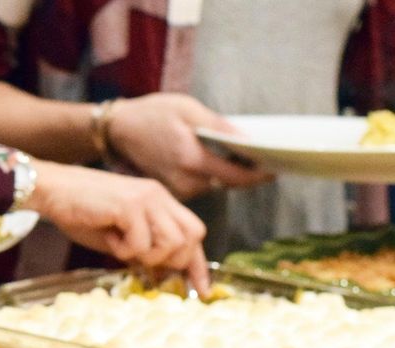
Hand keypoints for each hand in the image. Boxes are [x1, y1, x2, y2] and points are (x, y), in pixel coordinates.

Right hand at [25, 162, 210, 294]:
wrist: (53, 189)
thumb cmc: (80, 211)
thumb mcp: (118, 232)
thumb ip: (142, 245)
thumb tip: (158, 269)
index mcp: (159, 200)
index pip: (193, 233)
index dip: (198, 264)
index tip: (201, 290)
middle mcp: (158, 196)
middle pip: (192, 236)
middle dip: (171, 259)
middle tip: (141, 259)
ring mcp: (146, 198)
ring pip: (172, 242)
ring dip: (147, 255)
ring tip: (122, 246)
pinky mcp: (130, 206)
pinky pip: (141, 242)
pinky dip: (124, 250)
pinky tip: (109, 237)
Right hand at [106, 94, 272, 199]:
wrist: (118, 130)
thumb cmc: (152, 114)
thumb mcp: (188, 109)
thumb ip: (219, 126)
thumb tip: (248, 141)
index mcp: (190, 159)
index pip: (236, 175)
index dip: (259, 174)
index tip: (276, 169)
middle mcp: (184, 180)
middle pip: (228, 183)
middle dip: (246, 172)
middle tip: (266, 158)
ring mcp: (176, 189)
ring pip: (215, 185)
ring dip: (228, 173)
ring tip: (242, 157)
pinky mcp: (172, 190)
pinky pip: (200, 185)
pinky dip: (211, 175)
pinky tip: (216, 159)